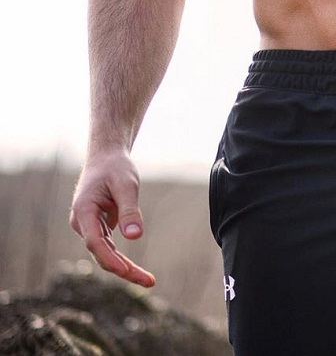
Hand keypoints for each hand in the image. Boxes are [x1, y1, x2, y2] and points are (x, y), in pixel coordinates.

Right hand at [70, 150, 155, 287]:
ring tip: (148, 280)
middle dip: (124, 269)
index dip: (110, 258)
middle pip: (101, 253)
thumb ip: (129, 209)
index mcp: (84, 211)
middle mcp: (82, 223)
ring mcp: (89, 227)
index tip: (126, 270)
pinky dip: (123, 258)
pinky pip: (109, 247)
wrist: (106, 157)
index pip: (95, 242)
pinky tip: (138, 271)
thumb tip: (134, 236)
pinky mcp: (98, 228)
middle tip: (149, 281)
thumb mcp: (127, 184)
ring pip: (105, 253)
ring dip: (125, 268)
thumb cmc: (115, 167)